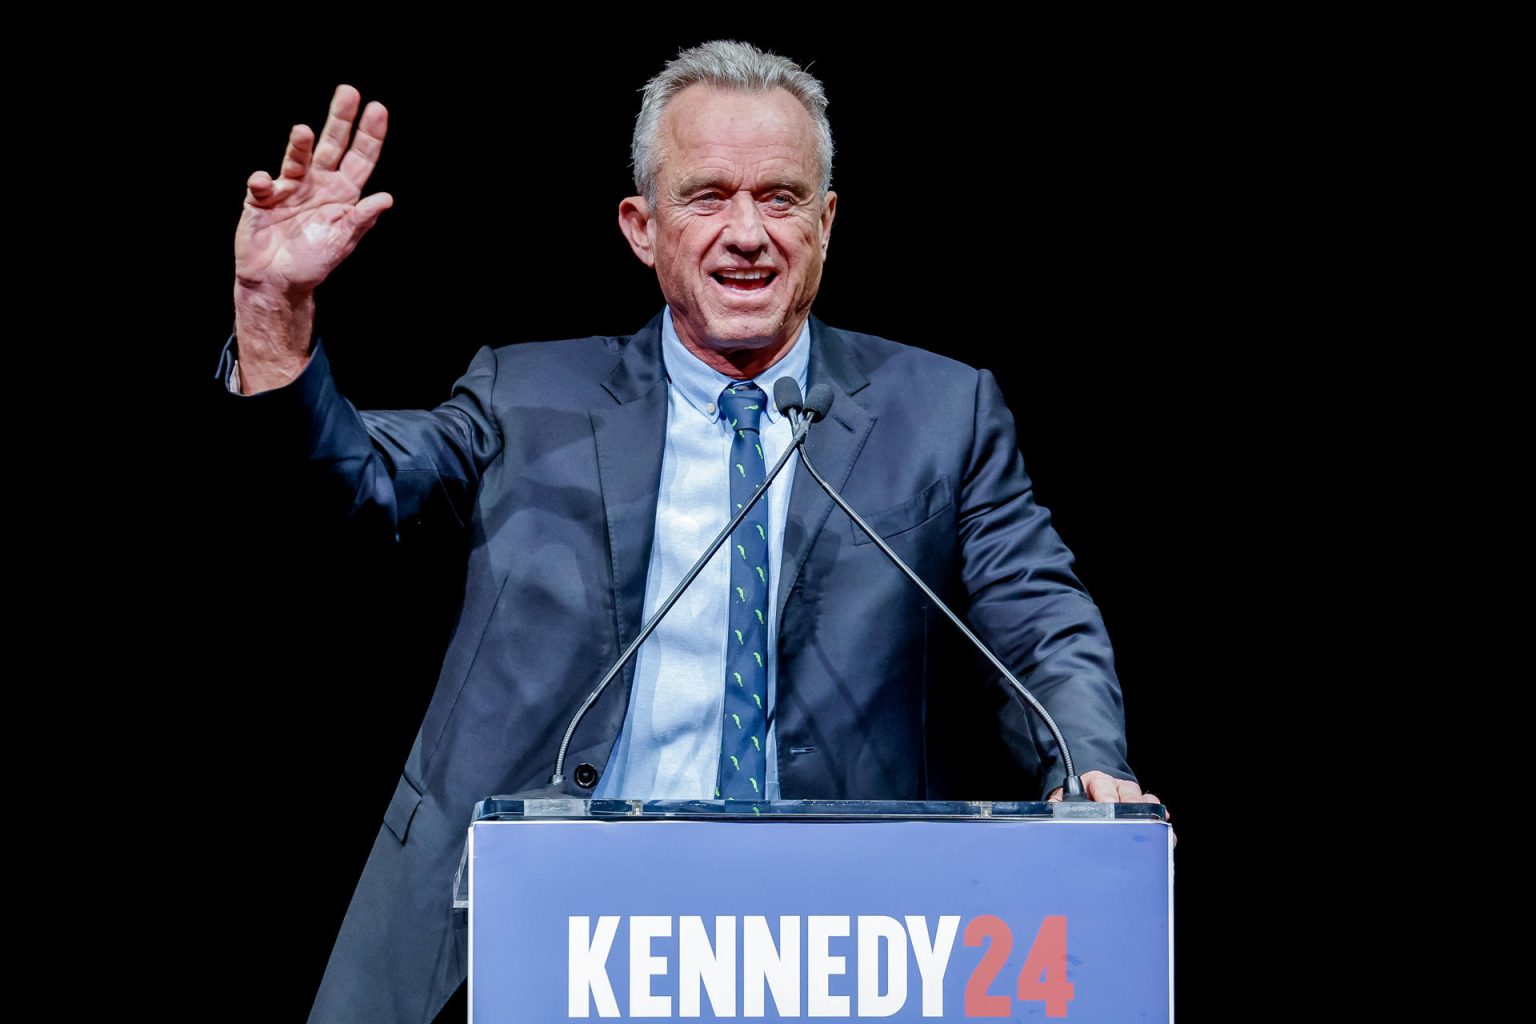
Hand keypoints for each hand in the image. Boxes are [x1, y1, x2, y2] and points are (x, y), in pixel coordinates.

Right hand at [235, 84, 392, 299]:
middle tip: (348, 92)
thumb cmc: (313, 263)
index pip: (359, 159)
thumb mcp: (343, 241)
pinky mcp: (261, 198)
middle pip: (332, 145)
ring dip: (300, 145)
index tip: (378, 109)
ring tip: (302, 131)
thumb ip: (362, 220)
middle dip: (340, 119)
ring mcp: (289, 188)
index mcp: (342, 193)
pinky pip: (262, 184)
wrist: (277, 283)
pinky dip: (262, 182)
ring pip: (297, 158)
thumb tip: (386, 198)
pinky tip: (265, 183)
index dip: (369, 136)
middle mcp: (318, 184)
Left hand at [1048, 771, 1174, 846]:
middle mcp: (1115, 786)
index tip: (1108, 805)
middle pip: (1127, 790)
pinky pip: (1154, 812)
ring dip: (1148, 813)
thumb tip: (1049, 814)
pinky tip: (1165, 834)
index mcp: (1093, 782)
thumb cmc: (1075, 802)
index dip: (1106, 795)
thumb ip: (1056, 807)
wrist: (1086, 794)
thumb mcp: (1061, 803)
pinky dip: (1159, 822)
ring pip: (1143, 800)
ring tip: (1152, 827)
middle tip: (1133, 818)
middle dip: (1131, 804)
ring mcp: (1130, 796)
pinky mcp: (1141, 809)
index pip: (1101, 784)